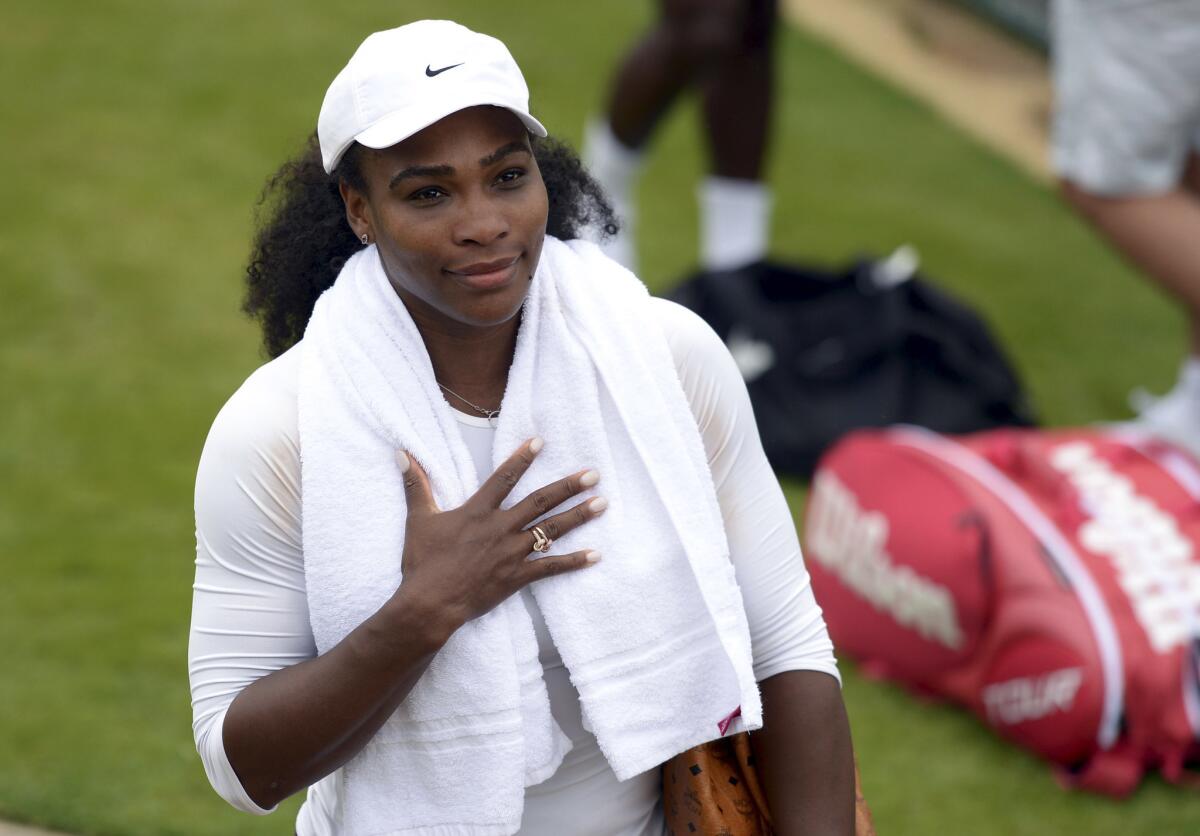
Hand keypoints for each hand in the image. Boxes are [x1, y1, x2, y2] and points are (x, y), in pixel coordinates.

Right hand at [395, 438, 603, 633]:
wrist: (430, 603)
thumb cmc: (422, 562)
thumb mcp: (418, 519)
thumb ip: (416, 484)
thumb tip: (402, 453)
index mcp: (478, 511)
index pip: (504, 478)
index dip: (523, 458)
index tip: (541, 442)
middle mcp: (500, 528)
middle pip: (540, 502)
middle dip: (568, 486)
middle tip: (593, 474)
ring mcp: (512, 553)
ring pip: (552, 530)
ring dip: (579, 516)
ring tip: (602, 503)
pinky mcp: (517, 577)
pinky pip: (551, 567)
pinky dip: (574, 561)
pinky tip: (595, 555)